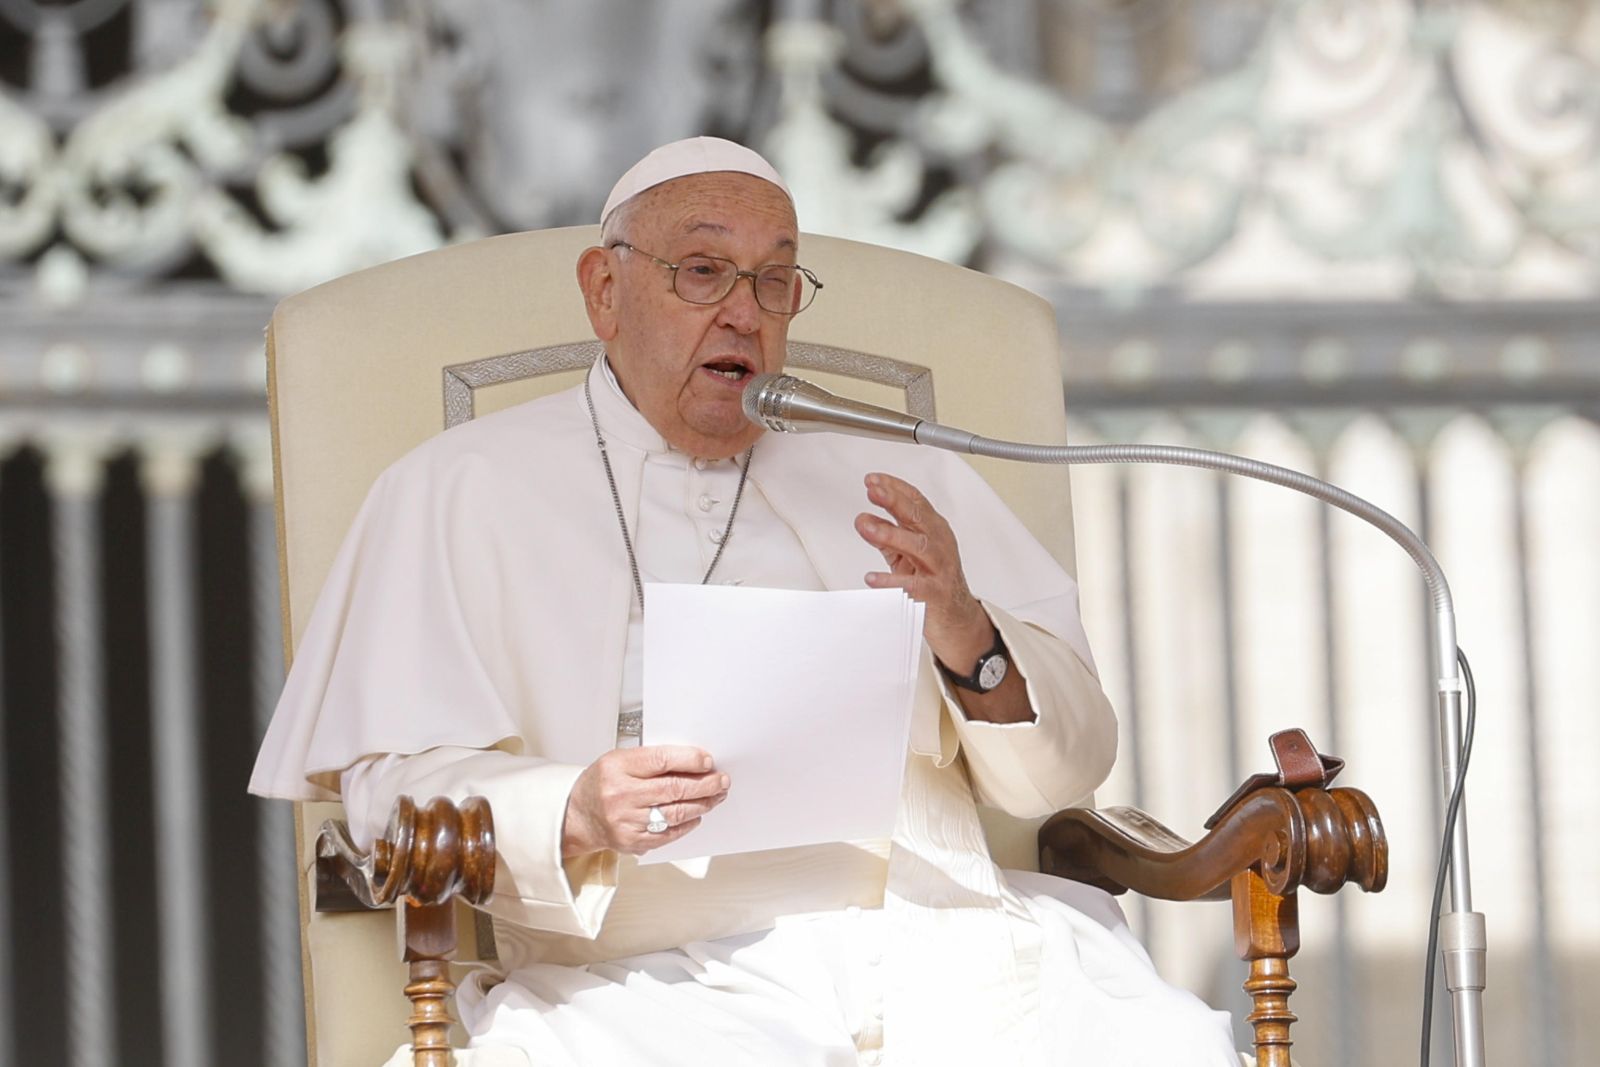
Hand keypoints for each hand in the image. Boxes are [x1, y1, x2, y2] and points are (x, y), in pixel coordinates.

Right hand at [562, 746, 729, 857]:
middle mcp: (621, 795)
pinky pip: (669, 833)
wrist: (578, 817)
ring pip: (676, 813)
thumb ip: (651, 760)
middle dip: (705, 784)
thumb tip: (692, 761)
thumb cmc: (601, 784)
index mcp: (617, 768)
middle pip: (674, 788)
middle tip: (721, 780)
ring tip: (716, 796)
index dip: (690, 760)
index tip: (708, 760)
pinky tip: (697, 815)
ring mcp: (627, 821)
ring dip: (702, 804)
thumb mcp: (618, 760)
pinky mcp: (634, 842)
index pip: (661, 760)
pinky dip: (687, 824)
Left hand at [854, 472, 992, 674]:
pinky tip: (872, 578)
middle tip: (873, 491)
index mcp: (934, 530)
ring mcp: (940, 568)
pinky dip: (892, 582)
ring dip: (891, 534)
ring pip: (918, 546)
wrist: (957, 618)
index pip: (916, 501)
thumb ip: (889, 538)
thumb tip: (865, 520)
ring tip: (866, 526)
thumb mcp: (909, 555)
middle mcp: (939, 545)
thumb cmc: (933, 581)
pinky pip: (914, 586)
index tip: (872, 480)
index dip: (895, 488)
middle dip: (894, 501)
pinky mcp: (936, 594)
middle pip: (918, 517)